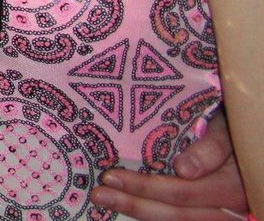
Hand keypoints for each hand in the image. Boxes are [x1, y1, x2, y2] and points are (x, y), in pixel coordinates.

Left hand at [92, 109, 248, 218]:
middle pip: (177, 213)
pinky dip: (148, 211)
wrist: (240, 142)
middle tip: (100, 190)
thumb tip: (184, 169)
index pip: (186, 192)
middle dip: (136, 203)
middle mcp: (226, 209)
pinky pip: (174, 219)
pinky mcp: (202, 214)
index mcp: (231, 186)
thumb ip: (211, 146)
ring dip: (137, 210)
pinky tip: (122, 201)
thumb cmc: (228, 128)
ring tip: (102, 198)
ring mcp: (215, 215)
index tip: (114, 176)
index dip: (150, 187)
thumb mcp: (224, 128)